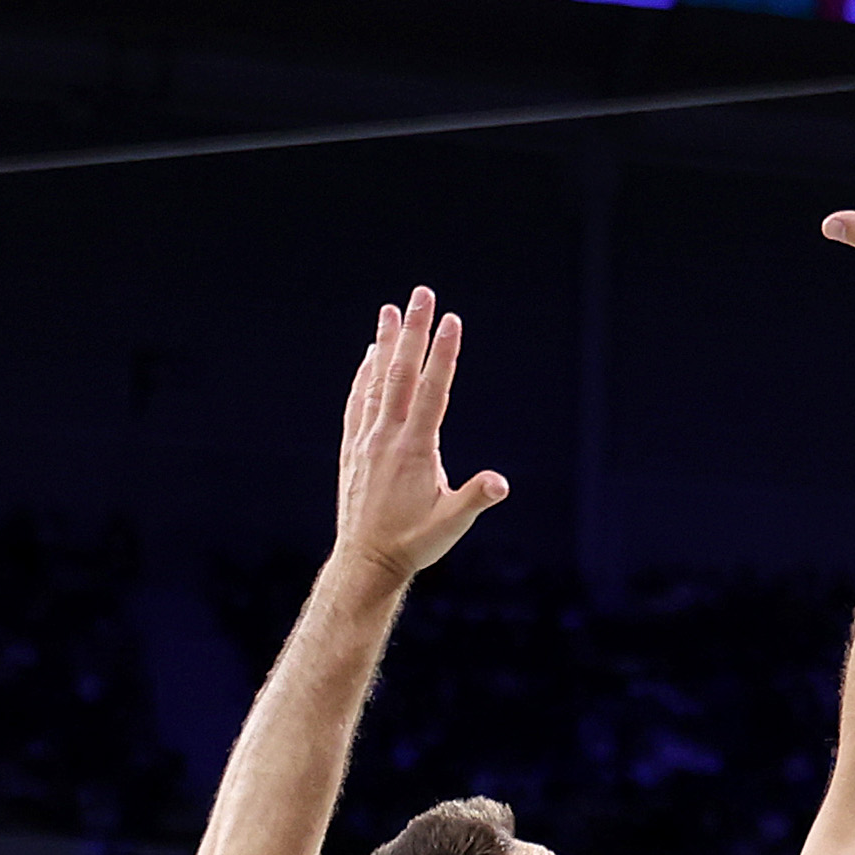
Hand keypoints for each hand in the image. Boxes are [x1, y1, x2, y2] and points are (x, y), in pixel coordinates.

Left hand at [334, 288, 505, 585]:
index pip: (432, 391)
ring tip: (391, 311)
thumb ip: (475, 498)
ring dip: (385, 343)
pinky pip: (359, 401)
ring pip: (376, 381)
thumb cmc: (415, 543)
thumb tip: (501, 483)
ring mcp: (366, 439)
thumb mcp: (452, 524)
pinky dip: (364, 374)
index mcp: (415, 449)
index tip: (451, 321)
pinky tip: (369, 357)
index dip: (443, 354)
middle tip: (422, 294)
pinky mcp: (353, 448)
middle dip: (414, 331)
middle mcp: (386, 436)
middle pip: (401, 373)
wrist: (366, 560)